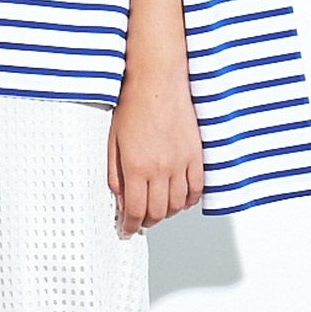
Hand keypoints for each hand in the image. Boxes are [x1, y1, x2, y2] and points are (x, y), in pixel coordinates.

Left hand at [107, 72, 203, 235]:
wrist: (158, 80)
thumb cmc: (134, 107)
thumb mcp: (113, 145)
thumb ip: (116, 177)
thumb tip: (121, 202)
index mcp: (137, 168)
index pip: (135, 211)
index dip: (130, 226)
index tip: (127, 230)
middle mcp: (161, 169)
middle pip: (158, 212)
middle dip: (147, 221)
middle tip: (141, 220)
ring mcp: (181, 163)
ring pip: (178, 205)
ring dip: (168, 213)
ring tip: (159, 209)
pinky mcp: (196, 154)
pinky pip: (197, 188)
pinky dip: (189, 200)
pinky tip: (180, 199)